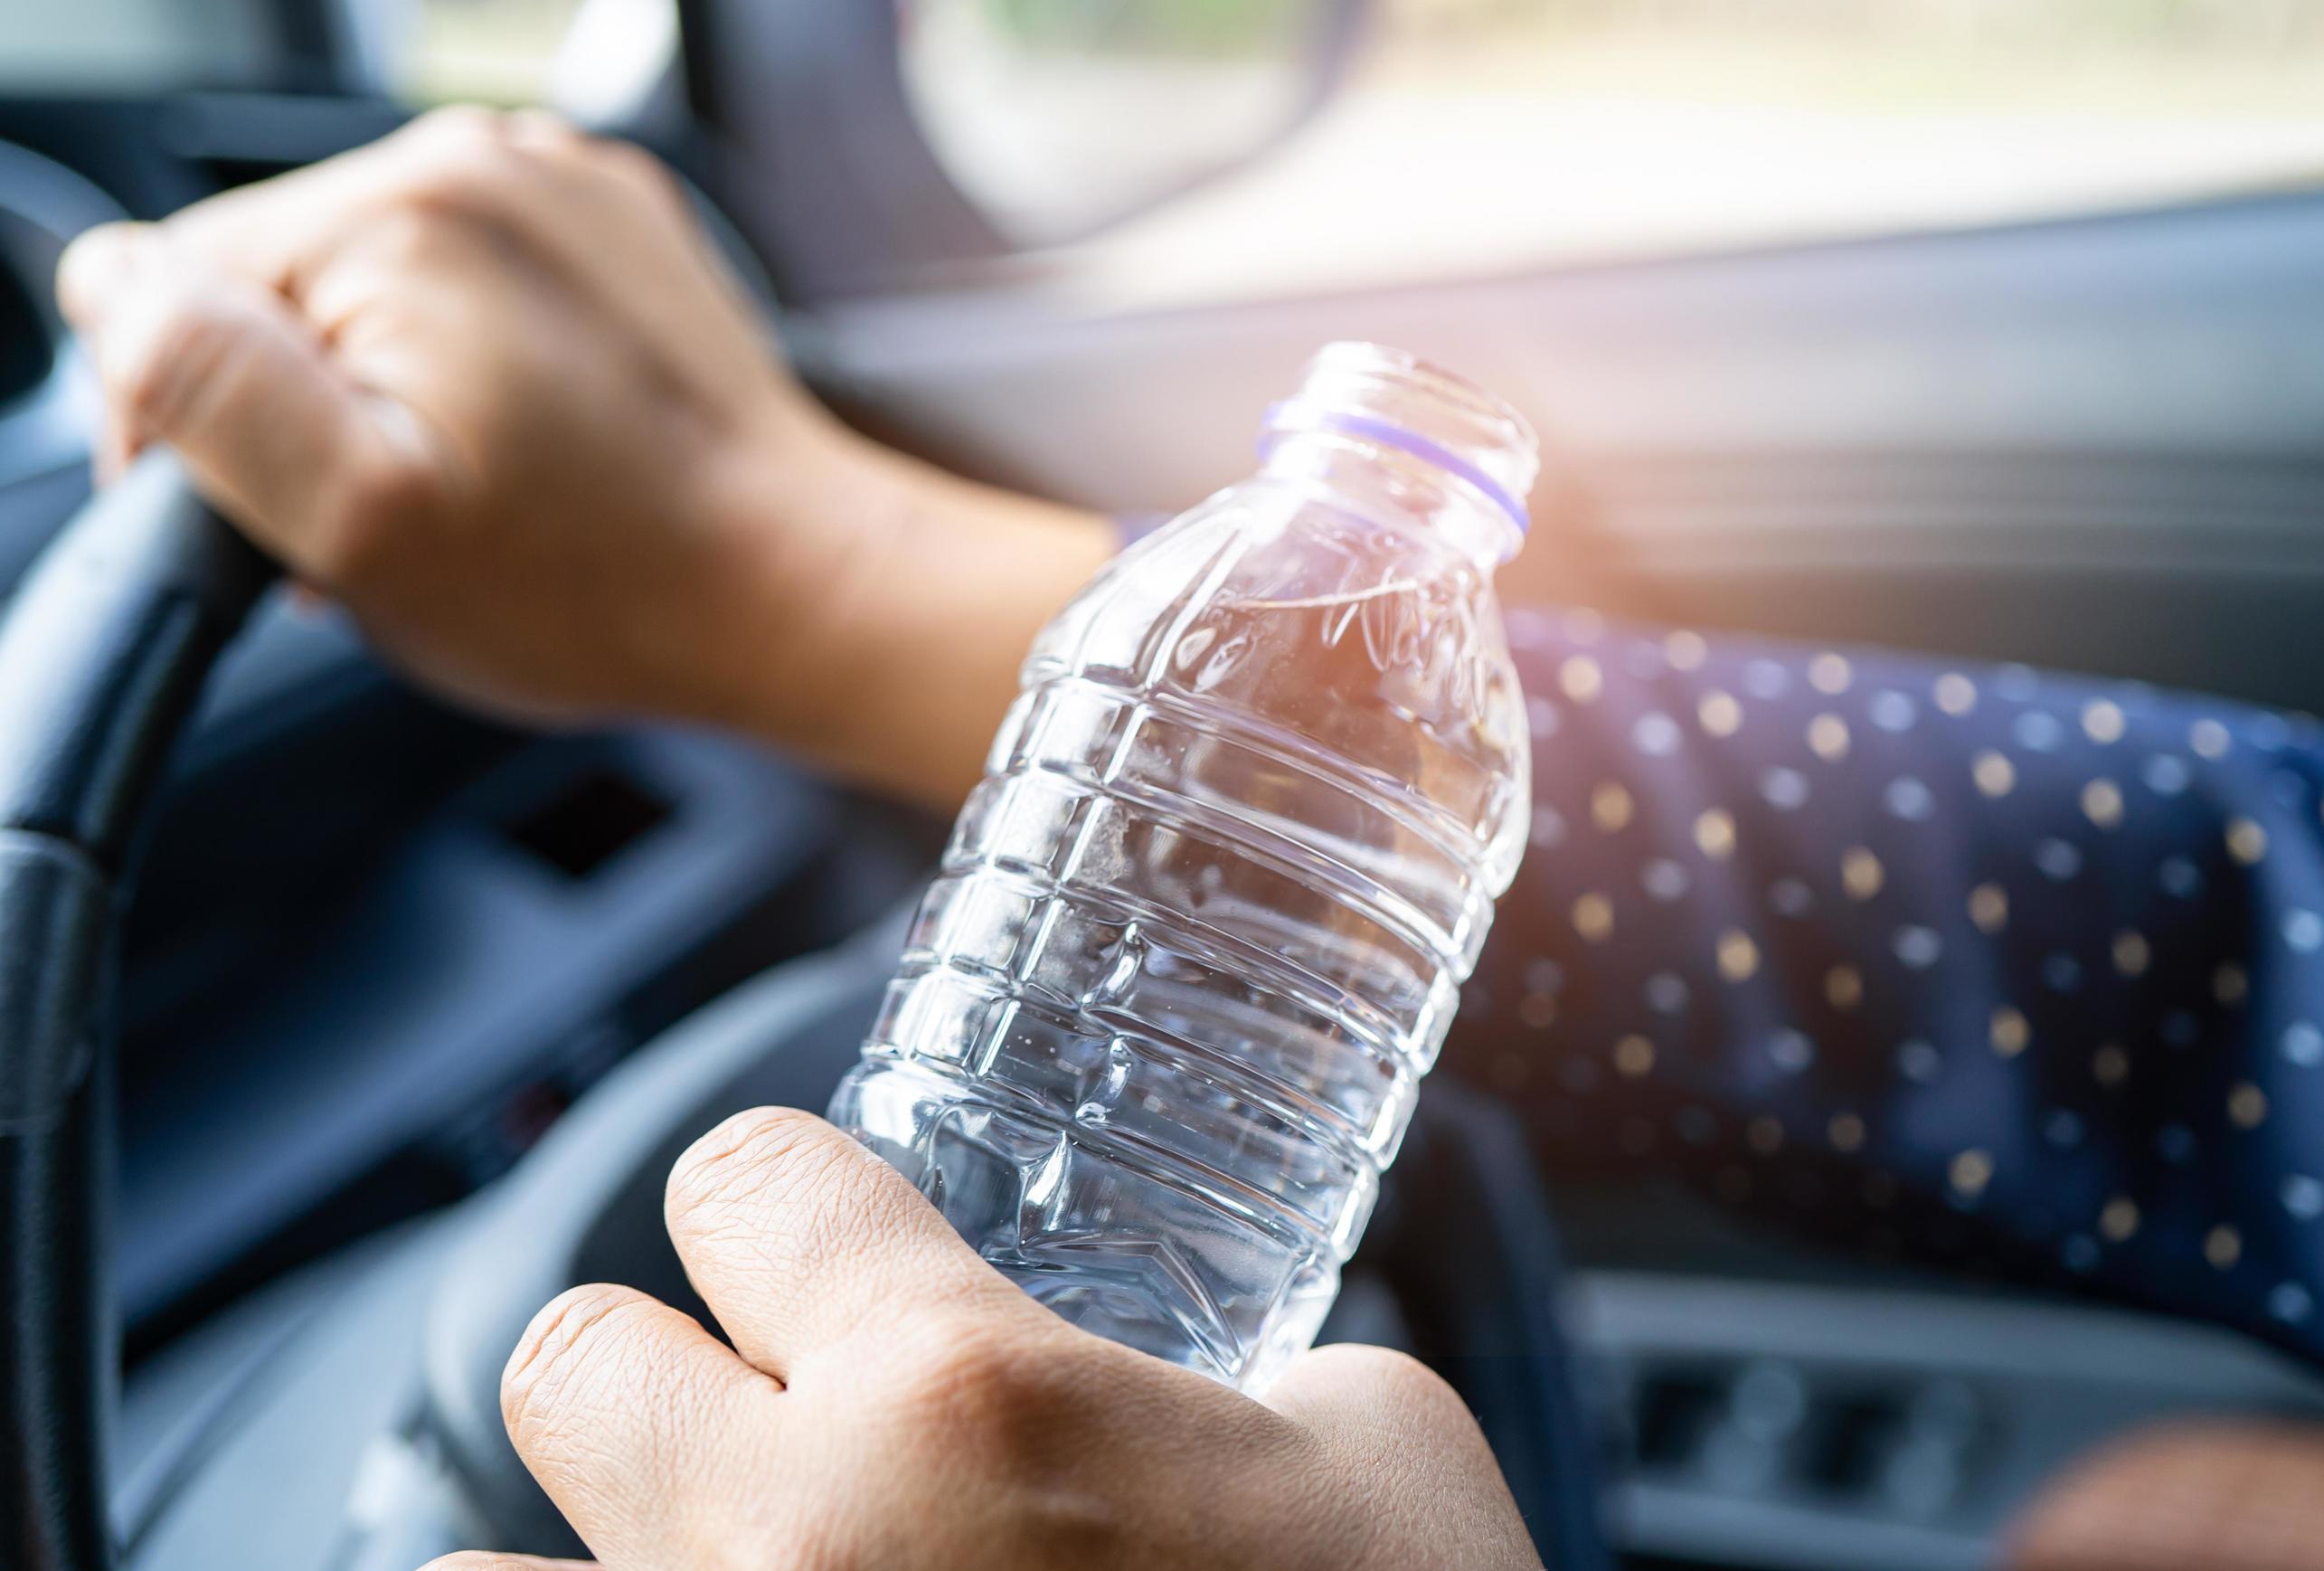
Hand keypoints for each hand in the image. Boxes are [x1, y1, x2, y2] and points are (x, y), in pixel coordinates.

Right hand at [55, 108, 1112, 806]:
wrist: (797, 587)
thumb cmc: (603, 583)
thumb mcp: (359, 523)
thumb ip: (206, 387)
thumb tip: (112, 284)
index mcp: (402, 210)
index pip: (176, 287)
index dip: (197, 426)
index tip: (287, 520)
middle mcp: (484, 160)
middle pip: (278, 278)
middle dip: (301, 402)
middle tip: (393, 520)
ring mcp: (562, 186)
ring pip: (373, 281)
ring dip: (383, 382)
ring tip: (473, 487)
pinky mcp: (614, 230)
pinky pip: (474, 280)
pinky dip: (468, 356)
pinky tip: (528, 445)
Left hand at [415, 1107, 1541, 1570]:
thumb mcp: (1376, 1450)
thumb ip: (1259, 1369)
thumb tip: (1233, 1387)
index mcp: (962, 1394)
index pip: (742, 1178)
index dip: (787, 1193)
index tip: (819, 1235)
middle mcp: (795, 1539)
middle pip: (561, 1358)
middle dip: (663, 1366)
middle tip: (774, 1417)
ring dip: (584, 1558)